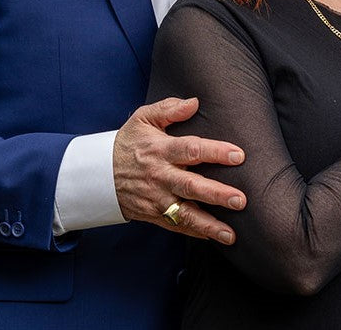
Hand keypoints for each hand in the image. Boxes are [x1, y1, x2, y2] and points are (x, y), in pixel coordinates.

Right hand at [113, 97, 245, 244]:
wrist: (100, 173)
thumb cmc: (128, 142)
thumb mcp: (143, 118)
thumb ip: (169, 108)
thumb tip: (194, 102)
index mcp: (160, 150)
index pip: (191, 150)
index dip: (215, 152)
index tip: (238, 155)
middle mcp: (160, 176)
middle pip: (191, 186)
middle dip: (217, 194)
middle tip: (240, 199)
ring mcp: (157, 198)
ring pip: (185, 213)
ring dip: (209, 224)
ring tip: (230, 235)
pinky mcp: (154, 215)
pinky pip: (176, 226)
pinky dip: (194, 233)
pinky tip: (214, 237)